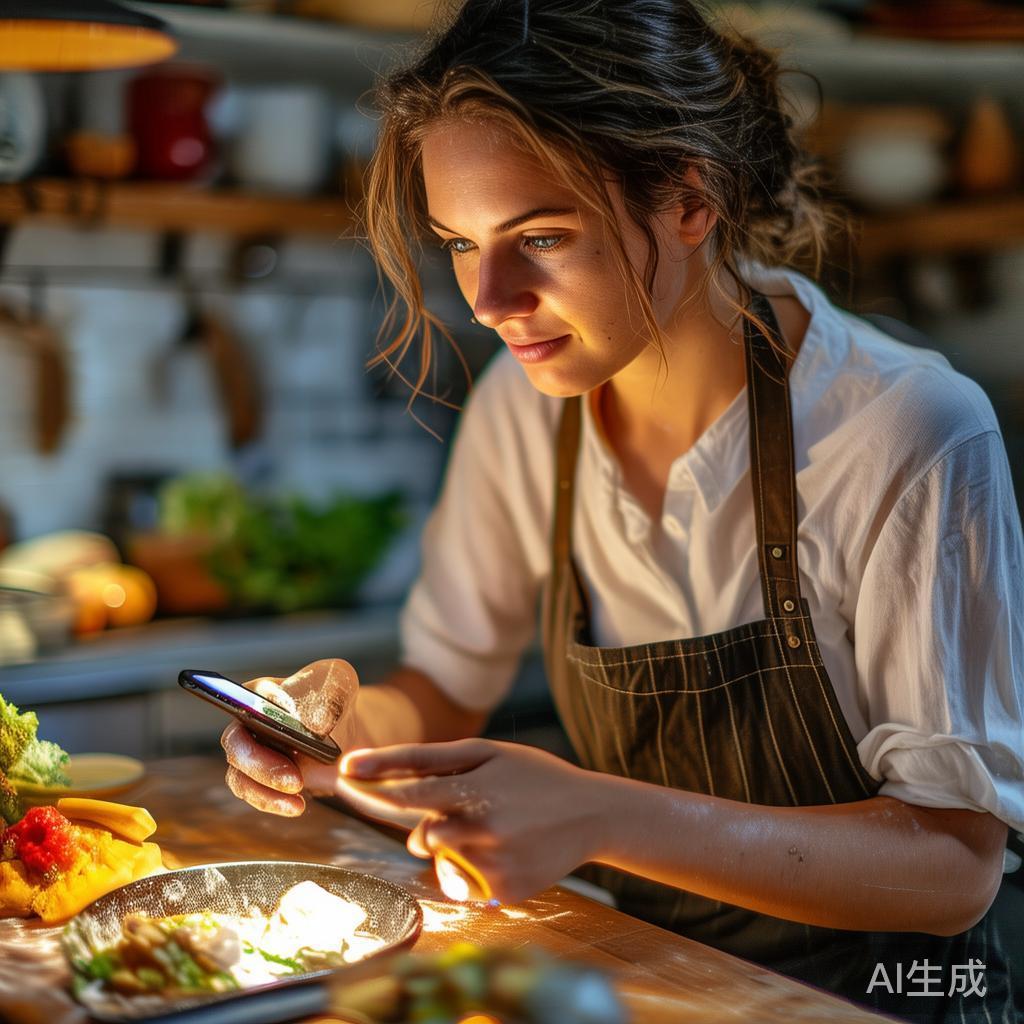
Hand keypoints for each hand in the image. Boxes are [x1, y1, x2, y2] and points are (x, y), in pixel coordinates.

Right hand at [220, 659, 358, 815]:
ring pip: (240, 776)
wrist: (345, 732)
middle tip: (295, 780)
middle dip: (261, 765)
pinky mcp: (261, 777)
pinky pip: (254, 793)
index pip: (243, 702)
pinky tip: (297, 806)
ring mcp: (252, 752)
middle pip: (236, 744)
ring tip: (297, 799)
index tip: (283, 732)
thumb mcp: (340, 687)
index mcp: (260, 692)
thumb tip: (315, 723)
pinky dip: (272, 802)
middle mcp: (247, 722)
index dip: (254, 718)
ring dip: (265, 791)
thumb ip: (329, 699)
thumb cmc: (336, 700)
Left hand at [341, 739, 608, 903]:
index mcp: (477, 790)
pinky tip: (503, 847)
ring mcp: (492, 866)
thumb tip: (374, 767)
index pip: (408, 792)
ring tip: (488, 823)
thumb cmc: (533, 776)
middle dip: (415, 818)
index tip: (342, 776)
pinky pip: (461, 880)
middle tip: (437, 802)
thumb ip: (431, 759)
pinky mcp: (501, 893)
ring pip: (440, 856)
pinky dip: (469, 864)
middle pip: (421, 832)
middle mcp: (482, 831)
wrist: (593, 814)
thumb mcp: (487, 753)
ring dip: (447, 840)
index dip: (372, 786)